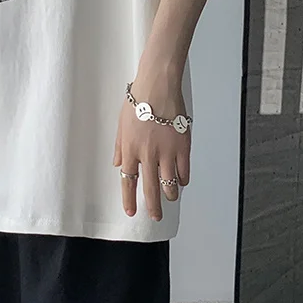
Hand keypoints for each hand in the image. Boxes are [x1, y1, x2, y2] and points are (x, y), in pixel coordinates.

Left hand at [113, 64, 190, 220]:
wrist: (158, 85)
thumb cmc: (138, 100)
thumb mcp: (121, 123)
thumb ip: (120, 146)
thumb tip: (118, 164)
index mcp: (130, 148)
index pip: (128, 181)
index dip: (129, 199)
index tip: (130, 211)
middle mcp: (148, 154)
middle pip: (150, 189)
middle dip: (153, 207)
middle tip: (155, 216)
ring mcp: (167, 151)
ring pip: (170, 184)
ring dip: (169, 195)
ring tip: (169, 198)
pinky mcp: (183, 146)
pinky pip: (184, 171)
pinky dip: (182, 180)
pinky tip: (180, 182)